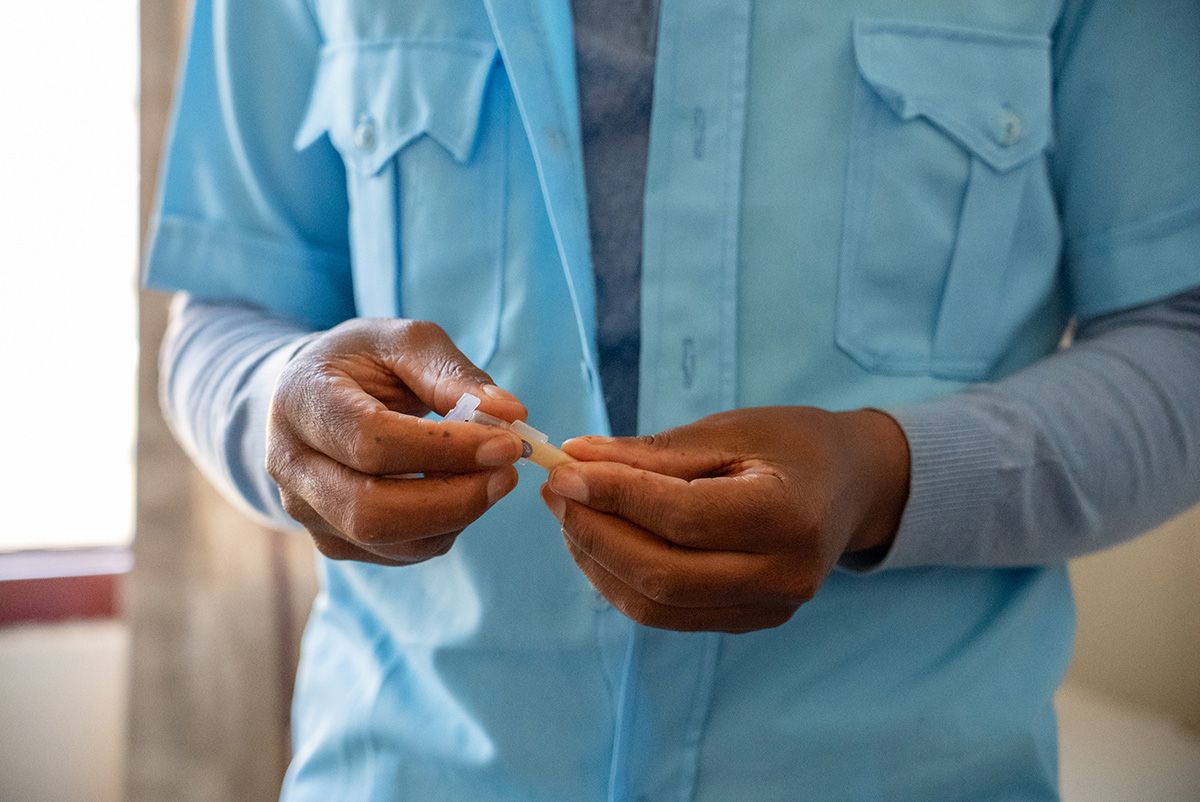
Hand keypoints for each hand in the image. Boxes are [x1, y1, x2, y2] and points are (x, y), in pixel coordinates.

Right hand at [267, 318, 527, 564]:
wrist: (316, 395)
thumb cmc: (365, 362)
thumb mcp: (406, 343)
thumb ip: (454, 375)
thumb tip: (510, 415)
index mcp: (302, 400)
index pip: (371, 442)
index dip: (444, 450)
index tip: (506, 443)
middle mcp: (291, 464)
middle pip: (370, 509)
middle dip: (454, 499)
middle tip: (508, 473)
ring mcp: (306, 511)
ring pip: (387, 540)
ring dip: (456, 518)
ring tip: (493, 479)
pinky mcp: (331, 540)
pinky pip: (397, 553)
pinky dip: (443, 530)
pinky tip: (462, 494)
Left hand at [540, 407, 909, 632]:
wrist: (850, 485)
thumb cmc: (790, 444)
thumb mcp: (728, 431)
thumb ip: (653, 454)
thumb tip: (576, 460)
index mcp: (788, 516)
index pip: (682, 517)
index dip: (614, 496)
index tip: (565, 470)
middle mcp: (784, 575)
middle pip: (663, 574)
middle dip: (595, 533)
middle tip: (556, 491)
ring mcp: (768, 608)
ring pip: (656, 605)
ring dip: (599, 561)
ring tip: (570, 514)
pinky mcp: (749, 621)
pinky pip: (667, 614)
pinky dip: (622, 581)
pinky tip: (598, 542)